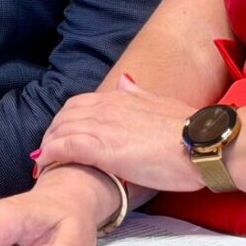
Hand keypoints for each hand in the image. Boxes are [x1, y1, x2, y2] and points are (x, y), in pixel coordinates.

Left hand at [34, 74, 200, 193]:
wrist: (202, 143)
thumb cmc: (188, 129)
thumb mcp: (160, 102)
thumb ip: (138, 94)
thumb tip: (124, 82)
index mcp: (121, 98)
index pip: (80, 104)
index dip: (66, 119)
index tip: (61, 132)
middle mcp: (107, 108)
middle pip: (66, 116)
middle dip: (53, 132)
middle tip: (48, 149)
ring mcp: (103, 128)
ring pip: (62, 131)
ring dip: (48, 144)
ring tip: (43, 160)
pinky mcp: (103, 149)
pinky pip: (66, 147)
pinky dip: (51, 153)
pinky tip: (44, 163)